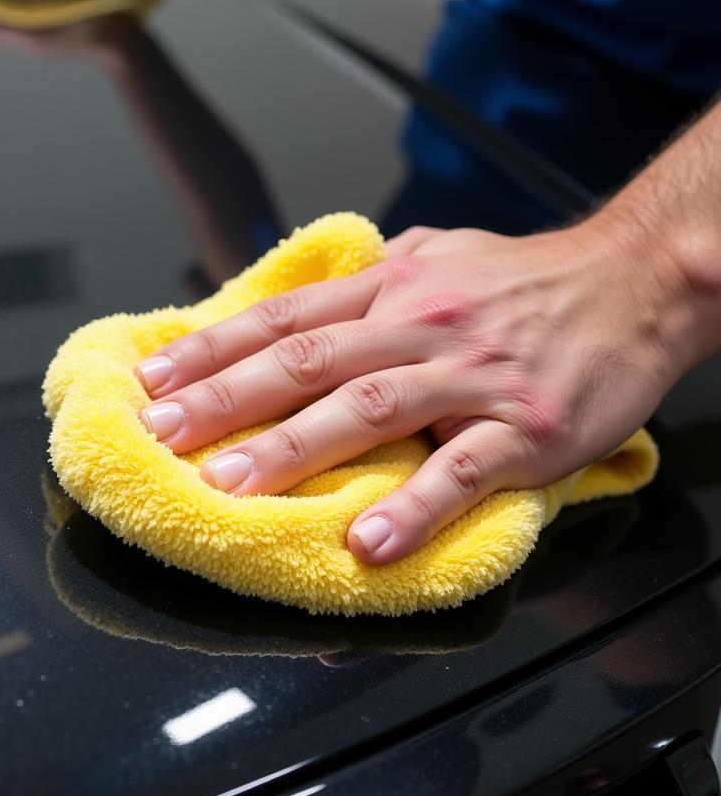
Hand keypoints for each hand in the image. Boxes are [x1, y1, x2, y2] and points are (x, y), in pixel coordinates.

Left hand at [134, 221, 686, 564]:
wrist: (639, 279)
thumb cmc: (529, 277)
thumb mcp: (441, 254)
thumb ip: (373, 276)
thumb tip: (309, 301)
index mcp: (394, 286)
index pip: (285, 317)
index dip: (214, 348)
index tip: (156, 380)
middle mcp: (421, 323)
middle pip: (308, 360)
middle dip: (227, 399)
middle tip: (163, 433)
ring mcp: (472, 375)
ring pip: (369, 408)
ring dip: (293, 448)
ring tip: (231, 485)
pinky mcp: (526, 425)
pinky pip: (463, 470)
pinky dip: (413, 506)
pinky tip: (366, 541)